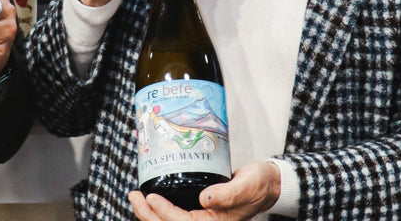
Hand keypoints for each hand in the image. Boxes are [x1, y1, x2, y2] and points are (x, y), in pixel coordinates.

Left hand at [127, 162, 280, 220]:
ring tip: (135, 197)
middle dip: (147, 214)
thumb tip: (204, 198)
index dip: (164, 213)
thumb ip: (227, 193)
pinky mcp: (197, 211)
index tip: (150, 197)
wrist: (266, 184)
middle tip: (133, 196)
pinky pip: (173, 215)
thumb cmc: (258, 185)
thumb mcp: (246, 186)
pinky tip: (149, 199)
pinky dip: (158, 209)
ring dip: (149, 213)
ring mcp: (201, 219)